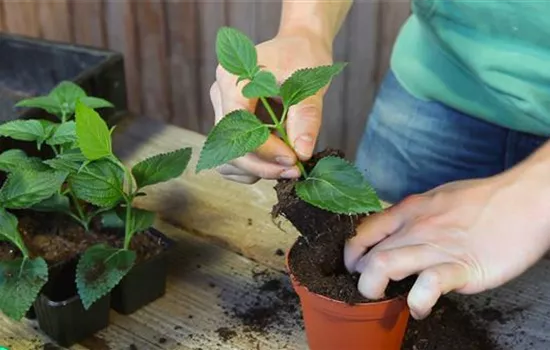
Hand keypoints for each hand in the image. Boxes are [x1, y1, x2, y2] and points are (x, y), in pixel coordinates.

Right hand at [210, 29, 332, 183]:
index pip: (238, 125)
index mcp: (233, 79)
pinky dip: (252, 168)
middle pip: (228, 146)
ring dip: (255, 170)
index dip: (264, 149)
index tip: (294, 159)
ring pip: (227, 156)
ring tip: (286, 168)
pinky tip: (275, 164)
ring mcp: (222, 111)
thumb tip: (302, 153)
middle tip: (294, 170)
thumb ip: (306, 117)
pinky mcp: (230, 125)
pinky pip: (231, 157)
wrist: (297, 46)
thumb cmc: (302, 57)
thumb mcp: (309, 83)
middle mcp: (220, 95)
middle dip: (261, 165)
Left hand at [344, 167, 549, 319]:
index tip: (354, 266)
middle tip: (370, 288)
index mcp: (409, 210)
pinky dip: (416, 301)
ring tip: (383, 299)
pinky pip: (426, 286)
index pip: (363, 231)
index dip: (351, 253)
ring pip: (384, 266)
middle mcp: (416, 228)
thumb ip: (414, 216)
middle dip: (361, 278)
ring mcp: (436, 247)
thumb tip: (396, 232)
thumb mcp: (437, 198)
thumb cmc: (483, 200)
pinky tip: (419, 307)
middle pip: (369, 255)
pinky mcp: (460, 267)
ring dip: (374, 289)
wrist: (525, 200)